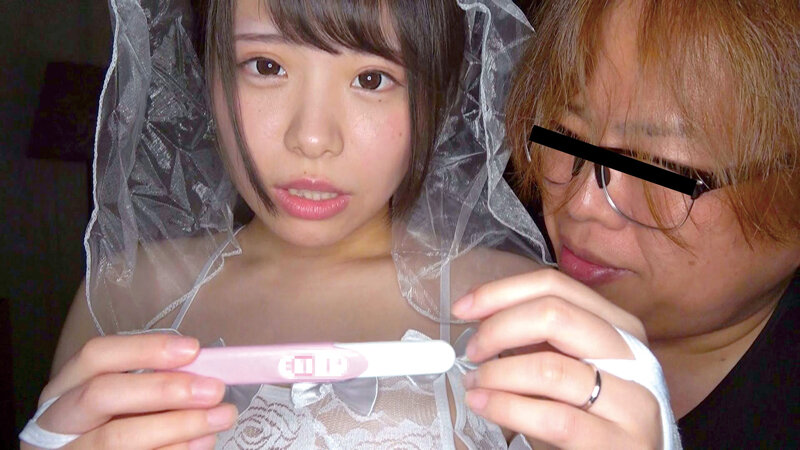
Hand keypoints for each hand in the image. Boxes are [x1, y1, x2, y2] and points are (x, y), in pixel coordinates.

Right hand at [23, 334, 235, 449]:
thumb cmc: (116, 430)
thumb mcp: (125, 404)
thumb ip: (153, 385)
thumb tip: (204, 372)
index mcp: (65, 389)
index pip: (97, 356)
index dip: (144, 349)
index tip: (192, 349)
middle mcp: (56, 421)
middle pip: (100, 395)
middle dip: (161, 389)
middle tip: (213, 390)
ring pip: (117, 438)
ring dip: (178, 425)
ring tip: (220, 417)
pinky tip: (200, 443)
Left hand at [452, 269, 662, 448]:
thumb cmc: (593, 416)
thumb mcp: (571, 366)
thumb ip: (539, 338)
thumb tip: (484, 315)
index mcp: (619, 326)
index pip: (556, 286)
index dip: (501, 292)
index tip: (464, 307)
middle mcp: (632, 355)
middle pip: (554, 314)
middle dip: (498, 328)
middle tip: (472, 350)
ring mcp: (633, 401)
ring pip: (550, 367)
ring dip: (497, 374)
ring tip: (474, 384)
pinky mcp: (619, 443)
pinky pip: (552, 418)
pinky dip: (506, 408)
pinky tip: (484, 405)